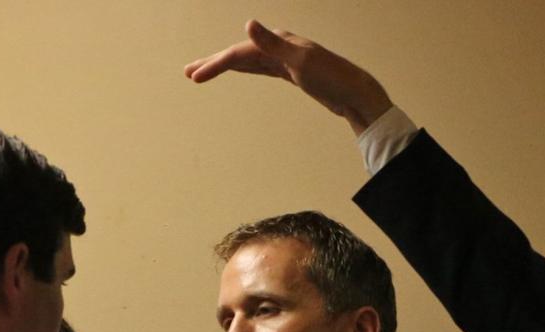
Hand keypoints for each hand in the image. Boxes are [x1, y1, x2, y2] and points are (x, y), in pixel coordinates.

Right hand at [185, 19, 392, 134]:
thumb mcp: (300, 62)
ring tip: (204, 73)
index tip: (194, 78)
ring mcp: (285, 59)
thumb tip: (248, 24)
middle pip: (239, 54)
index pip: (239, 53)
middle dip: (213, 63)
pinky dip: (246, 68)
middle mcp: (279, 47)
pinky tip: (238, 69)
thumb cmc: (332, 78)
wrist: (356, 93)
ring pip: (248, 61)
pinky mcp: (291, 72)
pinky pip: (260, 68)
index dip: (215, 65)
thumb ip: (272, 44)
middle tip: (188, 73)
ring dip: (226, 65)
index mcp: (278, 43)